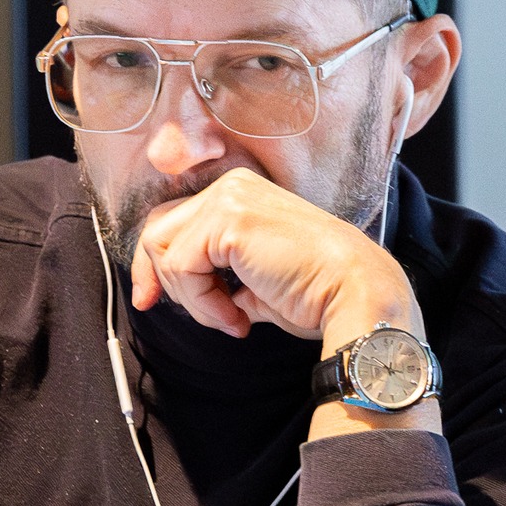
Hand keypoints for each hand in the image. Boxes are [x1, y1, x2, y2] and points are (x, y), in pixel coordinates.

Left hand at [130, 167, 419, 350]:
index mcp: (240, 194)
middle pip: (157, 229)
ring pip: (162, 250)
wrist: (354, 292)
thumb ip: (219, 277)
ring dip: (191, 298)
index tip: (152, 301)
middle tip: (201, 315)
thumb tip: (183, 294)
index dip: (156, 266)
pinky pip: (181, 267)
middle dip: (161, 280)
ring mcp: (228, 199)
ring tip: (233, 318)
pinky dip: (202, 303)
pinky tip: (238, 318)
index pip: (173, 221)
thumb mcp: (254, 281)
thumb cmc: (316, 293)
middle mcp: (231, 187)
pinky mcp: (227, 221)